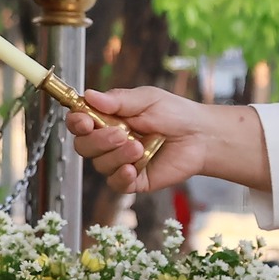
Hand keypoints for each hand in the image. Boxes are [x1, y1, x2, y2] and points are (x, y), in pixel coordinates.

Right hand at [65, 87, 267, 195]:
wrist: (202, 136)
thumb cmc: (175, 113)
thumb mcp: (147, 99)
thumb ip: (118, 100)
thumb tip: (89, 95)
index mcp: (108, 118)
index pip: (80, 122)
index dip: (77, 122)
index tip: (84, 121)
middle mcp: (110, 142)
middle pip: (84, 146)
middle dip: (98, 141)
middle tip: (120, 133)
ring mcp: (120, 162)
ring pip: (100, 165)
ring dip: (116, 156)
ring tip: (138, 147)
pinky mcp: (134, 180)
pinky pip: (116, 184)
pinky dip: (120, 176)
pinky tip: (131, 169)